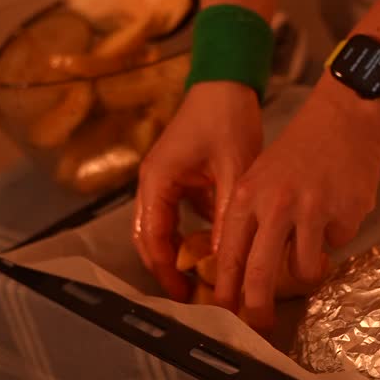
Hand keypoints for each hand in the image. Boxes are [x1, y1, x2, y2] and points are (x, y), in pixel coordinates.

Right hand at [133, 82, 262, 298]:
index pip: (154, 239)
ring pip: (157, 228)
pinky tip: (210, 249)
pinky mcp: (175, 177)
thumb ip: (224, 214)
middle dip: (166, 268)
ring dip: (174, 253)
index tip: (187, 295)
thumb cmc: (227, 120)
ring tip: (199, 279)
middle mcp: (151, 183)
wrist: (226, 83)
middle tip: (192, 296)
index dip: (167, 271)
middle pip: (147, 238)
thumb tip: (222, 260)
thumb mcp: (232, 170)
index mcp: (157, 181)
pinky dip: (185, 235)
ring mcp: (161, 180)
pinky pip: (173, 215)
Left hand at [215, 76, 379, 328]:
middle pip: (260, 273)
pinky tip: (339, 204)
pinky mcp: (345, 212)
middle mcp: (275, 204)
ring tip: (315, 241)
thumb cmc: (301, 148)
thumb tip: (245, 271)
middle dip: (258, 308)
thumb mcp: (261, 176)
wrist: (346, 115)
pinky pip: (336, 243)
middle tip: (261, 326)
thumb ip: (251, 218)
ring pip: (304, 268)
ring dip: (309, 268)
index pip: (229, 255)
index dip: (226, 291)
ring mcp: (312, 210)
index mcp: (247, 195)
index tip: (224, 315)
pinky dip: (337, 233)